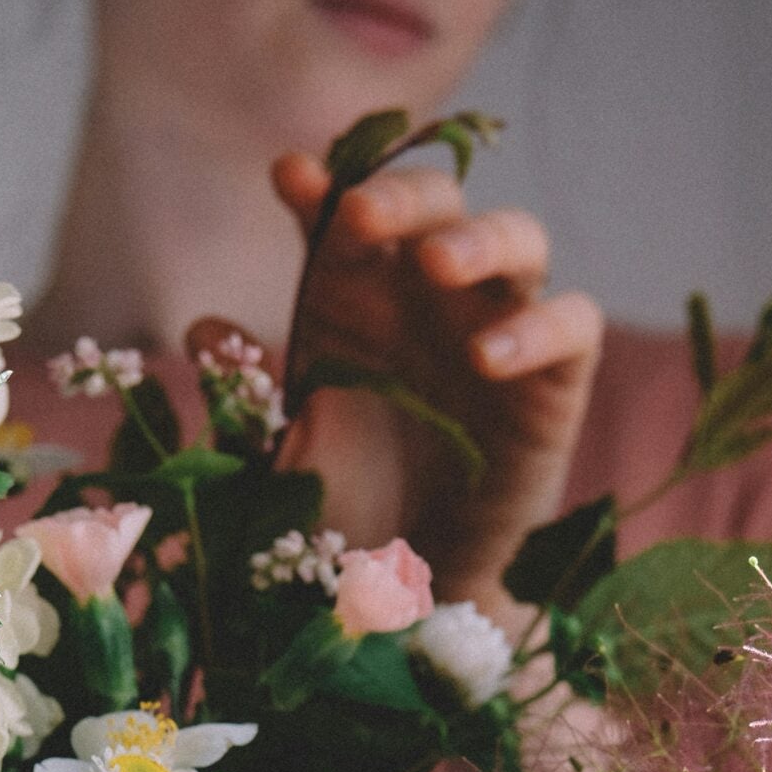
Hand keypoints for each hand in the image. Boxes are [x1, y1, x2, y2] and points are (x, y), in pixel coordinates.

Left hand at [271, 152, 602, 624]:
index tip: (290, 179)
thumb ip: (248, 394)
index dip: (322, 189)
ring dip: (479, 239)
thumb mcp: (282, 458)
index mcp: (357, 298)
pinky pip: (572, 324)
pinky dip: (538, 327)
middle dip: (401, 195)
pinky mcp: (555, 381)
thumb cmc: (341, 514)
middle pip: (436, 204)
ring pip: (518, 239)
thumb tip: (198, 330)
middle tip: (362, 214)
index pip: (344, 218)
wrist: (409, 592)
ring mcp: (499, 329)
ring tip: (439, 264)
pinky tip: (488, 358)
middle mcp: (432, 298)